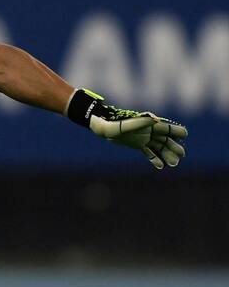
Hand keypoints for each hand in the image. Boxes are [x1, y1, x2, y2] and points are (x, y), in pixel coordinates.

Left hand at [67, 90, 187, 168]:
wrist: (102, 127)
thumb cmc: (113, 123)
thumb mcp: (125, 124)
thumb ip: (140, 123)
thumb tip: (155, 119)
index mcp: (148, 124)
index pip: (165, 127)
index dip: (175, 131)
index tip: (184, 135)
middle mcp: (148, 130)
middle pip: (165, 139)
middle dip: (173, 147)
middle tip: (181, 157)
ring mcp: (143, 138)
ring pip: (159, 147)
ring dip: (166, 155)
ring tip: (174, 164)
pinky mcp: (137, 144)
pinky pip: (149, 152)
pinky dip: (154, 159)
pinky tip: (161, 166)